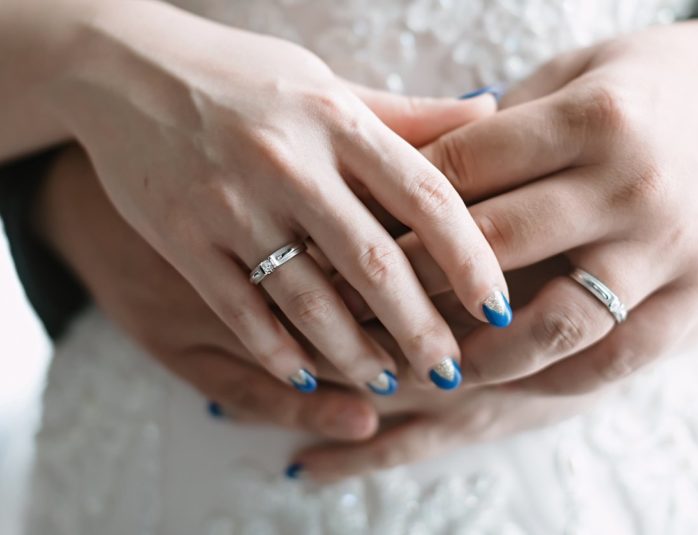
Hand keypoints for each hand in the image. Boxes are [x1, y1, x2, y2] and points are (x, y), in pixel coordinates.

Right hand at [47, 0, 508, 393]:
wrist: (122, 70)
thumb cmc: (241, 76)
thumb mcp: (326, 83)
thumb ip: (406, 112)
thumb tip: (487, 113)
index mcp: (336, 120)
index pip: (425, 195)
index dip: (472, 257)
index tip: (496, 305)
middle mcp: (289, 163)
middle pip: (373, 261)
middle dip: (420, 327)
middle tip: (449, 371)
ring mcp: (232, 203)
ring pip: (308, 299)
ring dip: (354, 352)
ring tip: (387, 381)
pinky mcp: (184, 237)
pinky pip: (242, 310)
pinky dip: (278, 352)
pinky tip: (307, 378)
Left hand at [292, 21, 697, 479]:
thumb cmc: (664, 93)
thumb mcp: (589, 76)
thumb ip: (510, 124)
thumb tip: (415, 163)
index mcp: (595, 118)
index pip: (468, 166)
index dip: (399, 199)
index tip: (350, 228)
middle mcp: (631, 188)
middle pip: (493, 244)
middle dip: (410, 278)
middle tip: (348, 303)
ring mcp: (668, 252)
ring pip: (549, 322)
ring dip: (474, 352)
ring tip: (418, 364)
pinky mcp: (694, 305)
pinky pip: (609, 360)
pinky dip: (546, 379)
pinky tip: (497, 382)